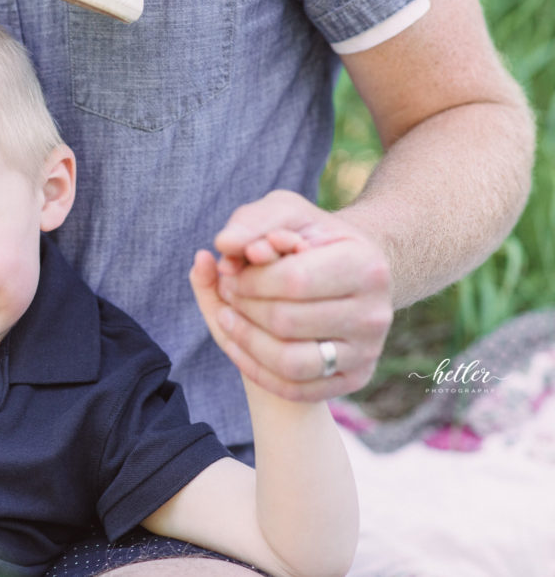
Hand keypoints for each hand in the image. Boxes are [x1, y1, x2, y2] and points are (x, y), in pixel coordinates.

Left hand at [195, 190, 393, 401]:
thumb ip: (251, 223)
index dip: (249, 278)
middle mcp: (375, 313)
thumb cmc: (308, 239)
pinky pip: (295, 388)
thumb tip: (225, 245)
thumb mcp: (283, 214)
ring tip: (227, 317)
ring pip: (290, 362)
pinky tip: (238, 342)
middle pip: (286, 322)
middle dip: (243, 306)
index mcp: (367, 265)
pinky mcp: (353, 378)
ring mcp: (367, 351)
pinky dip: (256, 368)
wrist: (348, 271)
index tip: (230, 270)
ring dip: (245, 340)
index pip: (293, 280)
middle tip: (227, 292)